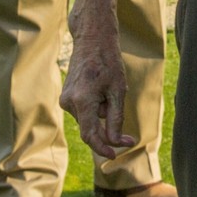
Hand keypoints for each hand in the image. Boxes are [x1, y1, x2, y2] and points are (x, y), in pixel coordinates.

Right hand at [60, 24, 134, 159]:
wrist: (92, 40)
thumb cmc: (108, 62)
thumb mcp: (118, 91)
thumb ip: (115, 119)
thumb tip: (117, 142)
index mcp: (82, 101)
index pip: (90, 135)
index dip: (103, 148)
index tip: (115, 155)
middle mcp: (69, 102)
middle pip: (91, 129)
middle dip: (109, 132)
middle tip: (130, 138)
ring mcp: (65, 100)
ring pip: (89, 120)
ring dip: (103, 114)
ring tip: (108, 90)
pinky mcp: (66, 97)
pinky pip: (85, 112)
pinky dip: (96, 108)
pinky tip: (100, 90)